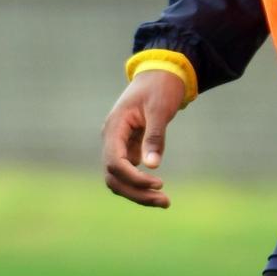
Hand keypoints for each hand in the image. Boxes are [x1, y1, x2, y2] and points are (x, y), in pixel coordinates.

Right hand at [102, 70, 186, 207]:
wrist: (161, 73)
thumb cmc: (160, 87)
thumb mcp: (160, 109)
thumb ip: (155, 136)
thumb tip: (151, 166)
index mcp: (114, 127)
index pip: (114, 162)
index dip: (134, 178)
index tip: (159, 183)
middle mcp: (111, 138)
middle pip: (114, 177)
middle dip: (136, 192)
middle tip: (165, 201)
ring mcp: (118, 145)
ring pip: (119, 179)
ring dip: (138, 192)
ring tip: (164, 201)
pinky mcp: (128, 148)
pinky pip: (129, 173)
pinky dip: (141, 184)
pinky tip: (158, 191)